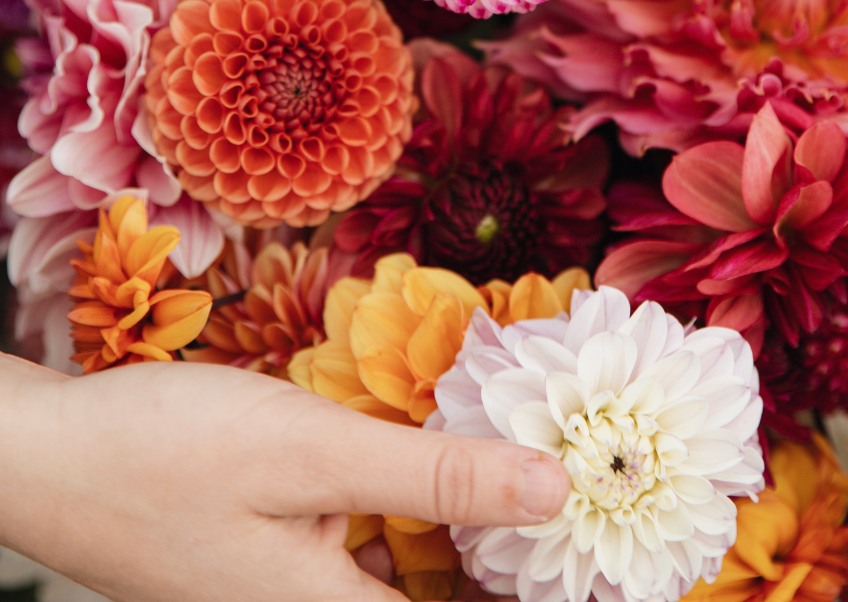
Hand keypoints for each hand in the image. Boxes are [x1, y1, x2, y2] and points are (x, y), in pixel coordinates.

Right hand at [0, 354, 569, 601]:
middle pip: (439, 591)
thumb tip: (550, 489)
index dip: (538, 583)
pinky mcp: (278, 552)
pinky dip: (404, 500)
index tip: (598, 549)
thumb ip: (434, 478)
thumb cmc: (169, 454)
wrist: (51, 453)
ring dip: (457, 520)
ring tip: (523, 464)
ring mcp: (295, 586)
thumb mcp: (314, 453)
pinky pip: (365, 539)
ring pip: (405, 565)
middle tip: (568, 486)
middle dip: (502, 547)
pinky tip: (425, 457)